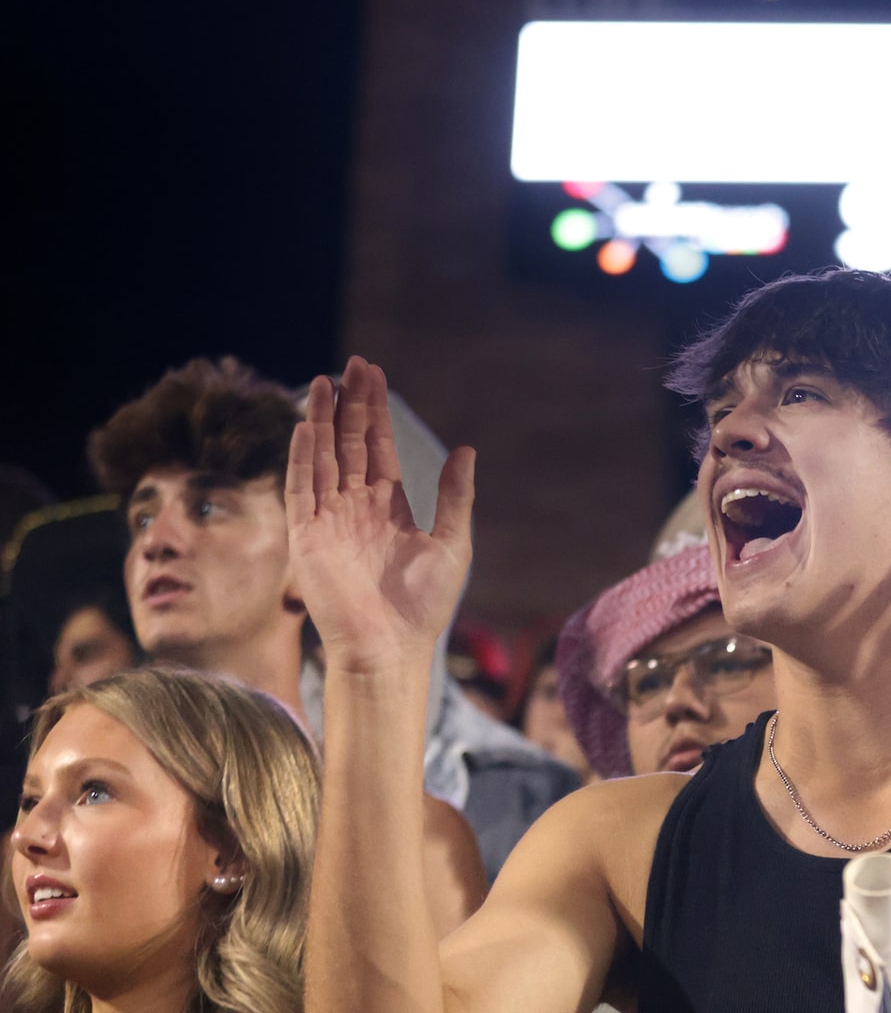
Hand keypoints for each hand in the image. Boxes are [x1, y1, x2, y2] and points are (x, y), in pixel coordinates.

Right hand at [286, 357, 476, 674]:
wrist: (390, 646)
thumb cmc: (422, 605)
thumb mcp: (452, 542)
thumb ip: (455, 496)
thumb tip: (466, 449)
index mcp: (389, 507)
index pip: (378, 449)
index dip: (374, 414)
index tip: (372, 376)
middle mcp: (355, 508)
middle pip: (349, 444)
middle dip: (350, 405)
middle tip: (353, 365)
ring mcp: (328, 520)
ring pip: (323, 458)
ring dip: (321, 421)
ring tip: (323, 383)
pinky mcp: (307, 537)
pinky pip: (302, 489)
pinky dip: (303, 458)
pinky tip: (306, 428)